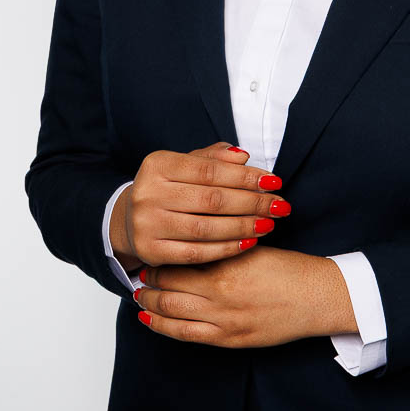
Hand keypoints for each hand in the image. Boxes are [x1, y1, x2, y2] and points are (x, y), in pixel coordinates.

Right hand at [109, 142, 290, 269]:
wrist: (130, 218)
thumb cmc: (169, 187)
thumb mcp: (186, 165)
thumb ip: (214, 159)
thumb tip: (244, 157)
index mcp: (157, 164)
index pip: (210, 170)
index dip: (245, 177)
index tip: (274, 181)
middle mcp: (147, 193)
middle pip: (211, 199)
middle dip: (252, 203)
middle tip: (280, 205)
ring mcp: (147, 224)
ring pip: (206, 228)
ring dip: (244, 227)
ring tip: (269, 224)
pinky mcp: (151, 252)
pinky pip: (197, 253)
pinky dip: (226, 248)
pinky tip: (248, 242)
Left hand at [133, 245, 358, 346]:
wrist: (315, 298)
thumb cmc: (288, 268)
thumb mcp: (253, 247)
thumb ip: (222, 245)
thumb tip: (193, 240)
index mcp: (226, 267)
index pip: (179, 260)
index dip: (161, 258)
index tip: (152, 252)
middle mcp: (219, 296)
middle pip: (169, 287)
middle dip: (149, 281)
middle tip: (140, 274)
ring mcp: (222, 322)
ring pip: (171, 313)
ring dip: (150, 303)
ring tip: (140, 296)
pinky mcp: (228, 340)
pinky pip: (185, 335)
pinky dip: (163, 326)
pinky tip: (151, 319)